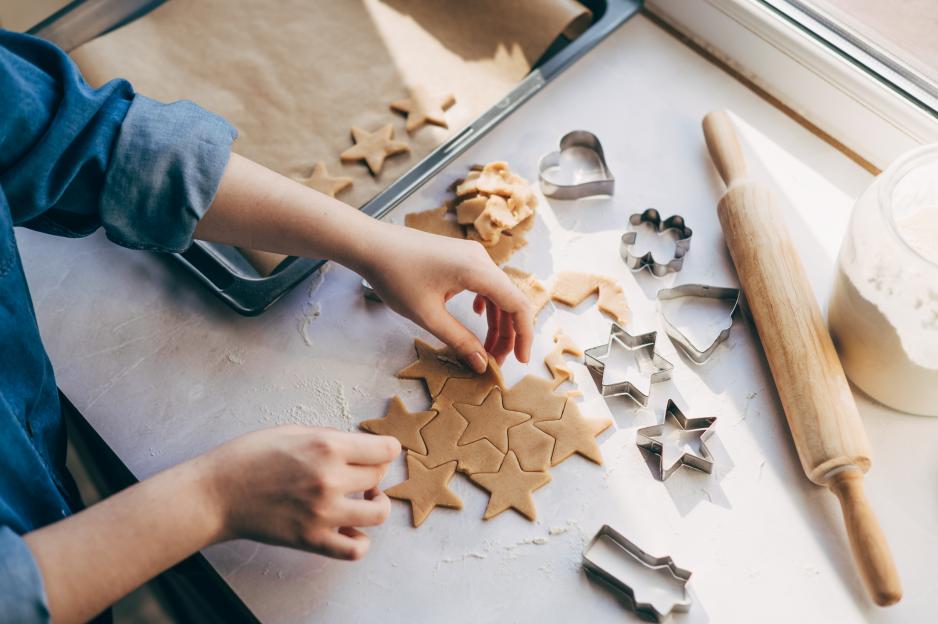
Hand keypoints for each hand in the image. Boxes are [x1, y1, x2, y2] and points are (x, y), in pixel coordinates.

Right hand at [203, 426, 400, 559]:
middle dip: (375, 471)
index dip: (387, 449)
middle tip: (360, 471)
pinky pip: (355, 549)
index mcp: (327, 447)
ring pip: (378, 513)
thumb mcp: (293, 430)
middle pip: (380, 476)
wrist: (217, 493)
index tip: (380, 451)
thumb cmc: (249, 457)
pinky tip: (350, 527)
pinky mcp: (312, 540)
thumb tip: (357, 445)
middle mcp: (330, 479)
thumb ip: (329, 437)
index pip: (386, 450)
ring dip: (376, 503)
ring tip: (364, 498)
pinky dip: (360, 540)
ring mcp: (323, 513)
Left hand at [356, 223, 533, 371]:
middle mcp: (480, 259)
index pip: (517, 305)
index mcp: (477, 270)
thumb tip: (481, 364)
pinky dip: (486, 305)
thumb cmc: (395, 276)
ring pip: (497, 293)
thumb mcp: (427, 315)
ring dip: (495, 322)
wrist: (371, 245)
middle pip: (509, 300)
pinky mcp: (461, 256)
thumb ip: (458, 340)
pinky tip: (477, 316)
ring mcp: (471, 255)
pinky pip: (484, 283)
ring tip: (485, 348)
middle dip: (507, 334)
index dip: (524, 335)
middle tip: (496, 362)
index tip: (520, 361)